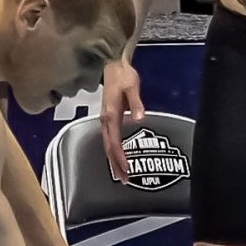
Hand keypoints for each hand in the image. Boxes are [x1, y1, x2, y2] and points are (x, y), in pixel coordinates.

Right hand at [99, 57, 142, 181]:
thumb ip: (137, 103)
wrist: (113, 65)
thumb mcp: (132, 87)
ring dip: (113, 161)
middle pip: (109, 148)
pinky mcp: (107, 119)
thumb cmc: (124, 76)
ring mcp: (105, 120)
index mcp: (110, 115)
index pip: (115, 142)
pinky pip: (109, 140)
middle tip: (125, 180)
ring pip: (107, 145)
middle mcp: (105, 121)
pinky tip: (118, 158)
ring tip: (122, 174)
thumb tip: (140, 119)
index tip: (127, 169)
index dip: (120, 157)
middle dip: (116, 165)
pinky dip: (112, 152)